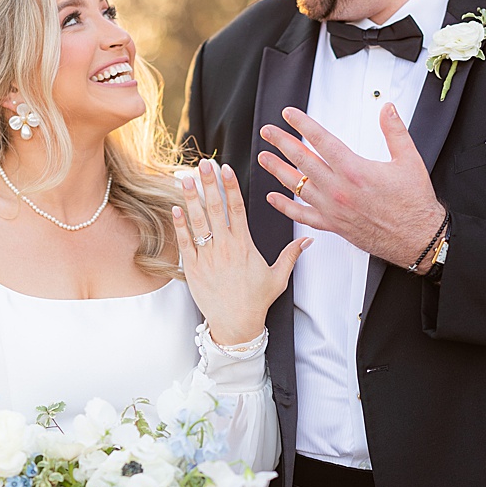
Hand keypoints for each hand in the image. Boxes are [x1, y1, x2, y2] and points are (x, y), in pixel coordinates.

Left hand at [172, 159, 305, 345]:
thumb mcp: (279, 277)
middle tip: (203, 164)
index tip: (226, 169)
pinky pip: (186, 242)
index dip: (231, 186)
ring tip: (185, 178)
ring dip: (191, 198)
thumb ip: (292, 255)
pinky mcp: (194, 268)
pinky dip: (180, 225)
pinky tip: (175, 208)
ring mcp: (208, 256)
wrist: (236, 323)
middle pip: (216, 208)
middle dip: (209, 184)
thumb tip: (310, 240)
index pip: (238, 209)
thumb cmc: (257, 300)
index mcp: (245, 245)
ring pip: (198, 222)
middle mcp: (226, 247)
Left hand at [258, 105, 445, 268]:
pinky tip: (273, 198)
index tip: (289, 115)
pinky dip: (285, 207)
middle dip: (282, 143)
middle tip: (269, 132)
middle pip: (302, 160)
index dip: (303, 125)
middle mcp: (338, 189)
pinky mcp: (332, 225)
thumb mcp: (409, 160)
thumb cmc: (413, 203)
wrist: (417, 238)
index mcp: (355, 170)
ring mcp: (332, 208)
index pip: (321, 141)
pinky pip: (302, 215)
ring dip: (278, 170)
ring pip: (297, 186)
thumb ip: (395, 131)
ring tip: (264, 158)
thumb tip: (388, 109)